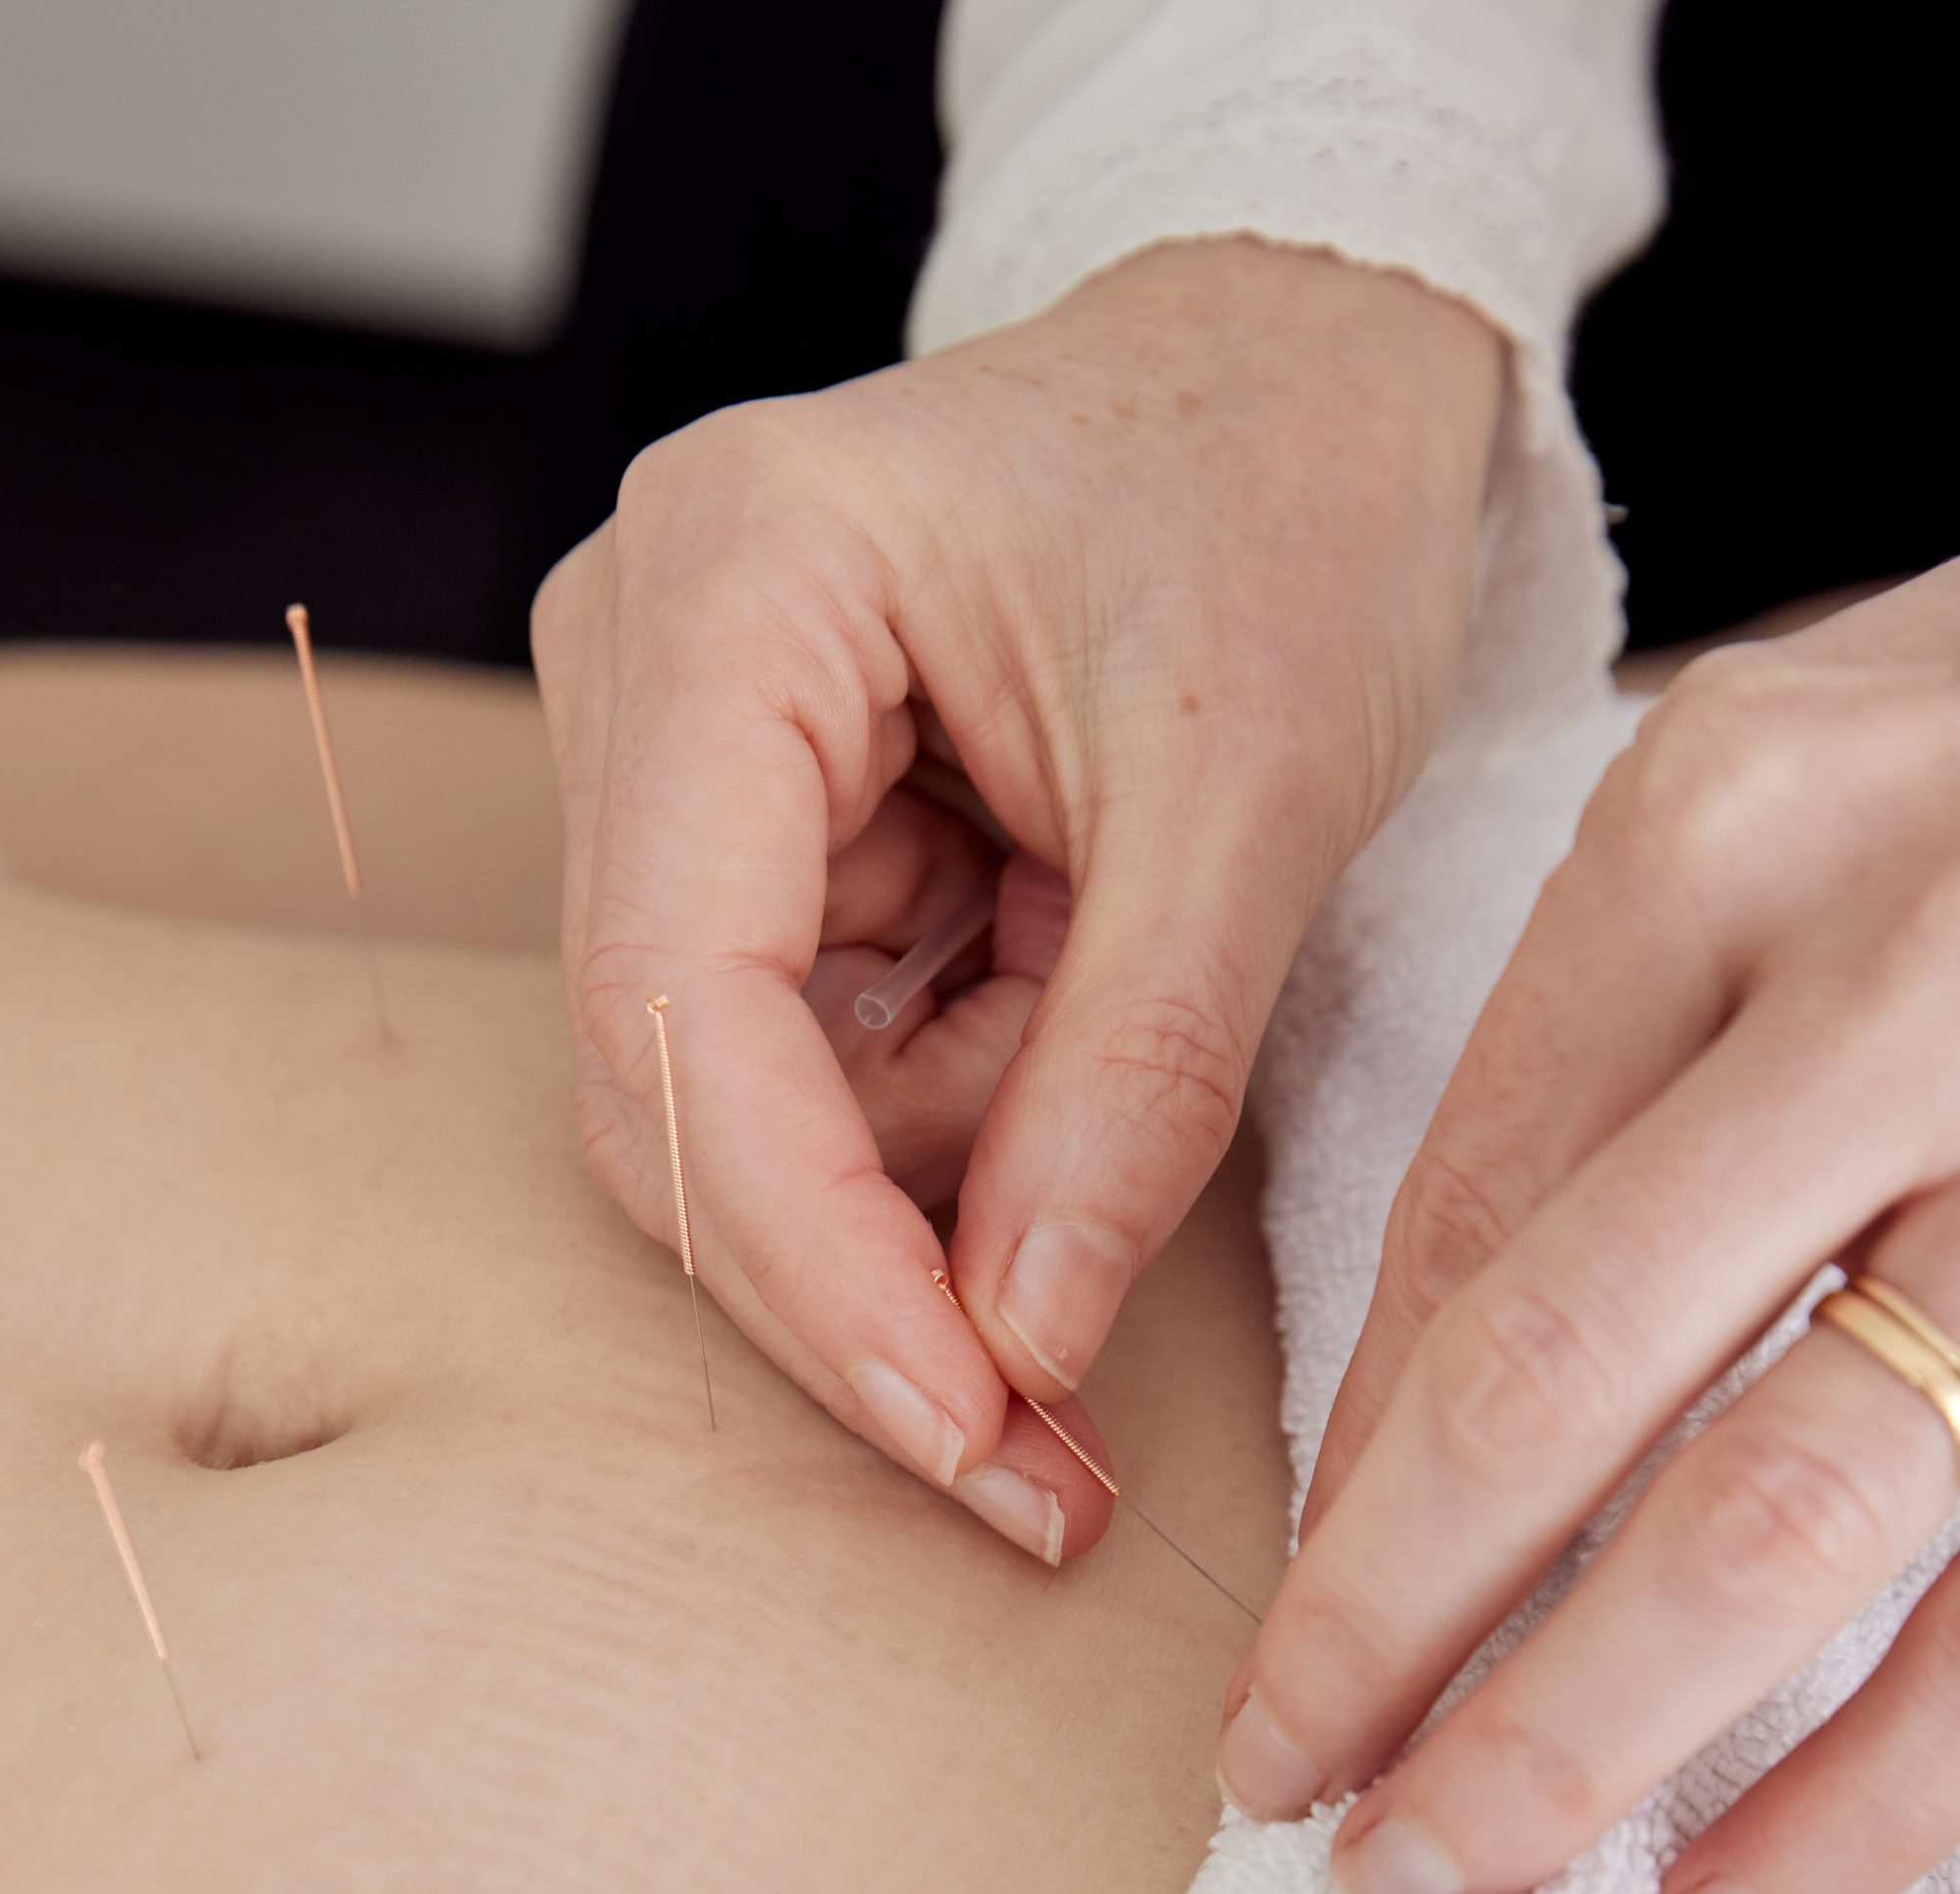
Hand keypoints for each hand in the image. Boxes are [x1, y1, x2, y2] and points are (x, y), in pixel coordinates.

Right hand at [534, 239, 1501, 1556]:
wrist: (1310, 371)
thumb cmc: (1290, 495)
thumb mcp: (1253, 791)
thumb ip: (1131, 1080)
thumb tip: (1020, 1350)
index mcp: (728, 589)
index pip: (676, 996)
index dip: (807, 1250)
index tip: (968, 1428)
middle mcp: (650, 670)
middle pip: (681, 1075)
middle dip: (874, 1265)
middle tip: (1051, 1455)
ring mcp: (686, 753)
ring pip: (761, 1092)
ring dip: (959, 1143)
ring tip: (1134, 979)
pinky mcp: (759, 823)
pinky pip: (829, 1049)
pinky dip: (970, 1087)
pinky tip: (1079, 963)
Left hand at [1216, 454, 1959, 1893]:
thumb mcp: (1762, 787)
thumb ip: (1597, 1058)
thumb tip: (1428, 1397)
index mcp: (1720, 830)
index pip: (1463, 1215)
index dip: (1345, 1461)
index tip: (1283, 1618)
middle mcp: (1904, 983)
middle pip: (1567, 1383)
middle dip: (1389, 1632)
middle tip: (1288, 1795)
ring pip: (1786, 1526)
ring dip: (1578, 1743)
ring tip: (1439, 1881)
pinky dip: (1880, 1793)